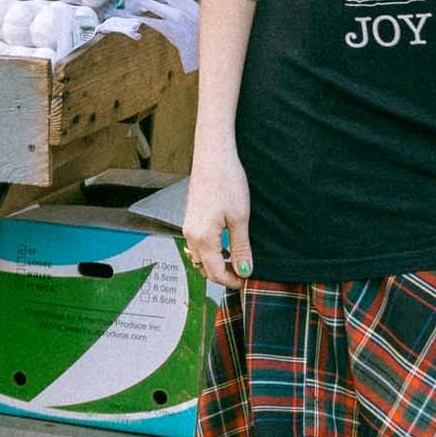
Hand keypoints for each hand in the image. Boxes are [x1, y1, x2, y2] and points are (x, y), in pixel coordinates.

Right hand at [182, 141, 252, 291]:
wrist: (213, 155)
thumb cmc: (227, 181)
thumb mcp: (240, 218)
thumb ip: (241, 248)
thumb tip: (244, 271)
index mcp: (202, 238)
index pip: (215, 272)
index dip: (232, 281)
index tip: (247, 281)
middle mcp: (191, 235)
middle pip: (205, 268)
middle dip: (224, 274)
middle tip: (244, 273)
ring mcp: (188, 226)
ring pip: (200, 257)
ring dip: (216, 263)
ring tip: (237, 259)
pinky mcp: (191, 218)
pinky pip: (198, 244)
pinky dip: (211, 251)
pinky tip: (226, 244)